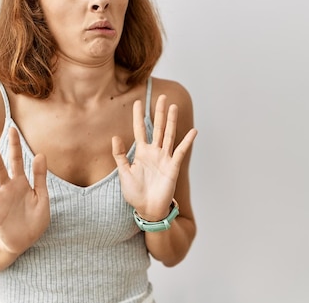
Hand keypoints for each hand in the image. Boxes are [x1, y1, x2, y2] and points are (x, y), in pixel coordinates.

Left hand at [112, 95, 196, 220]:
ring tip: (174, 106)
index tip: (138, 102)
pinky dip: (187, 141)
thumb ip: (120, 155)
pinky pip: (181, 151)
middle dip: (159, 112)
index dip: (139, 116)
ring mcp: (164, 158)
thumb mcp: (123, 173)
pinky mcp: (173, 167)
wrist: (147, 210)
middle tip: (162, 97)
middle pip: (157, 127)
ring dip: (171, 121)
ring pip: (169, 135)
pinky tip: (193, 131)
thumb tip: (115, 137)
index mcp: (141, 153)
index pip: (140, 130)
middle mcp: (154, 152)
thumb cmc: (134, 193)